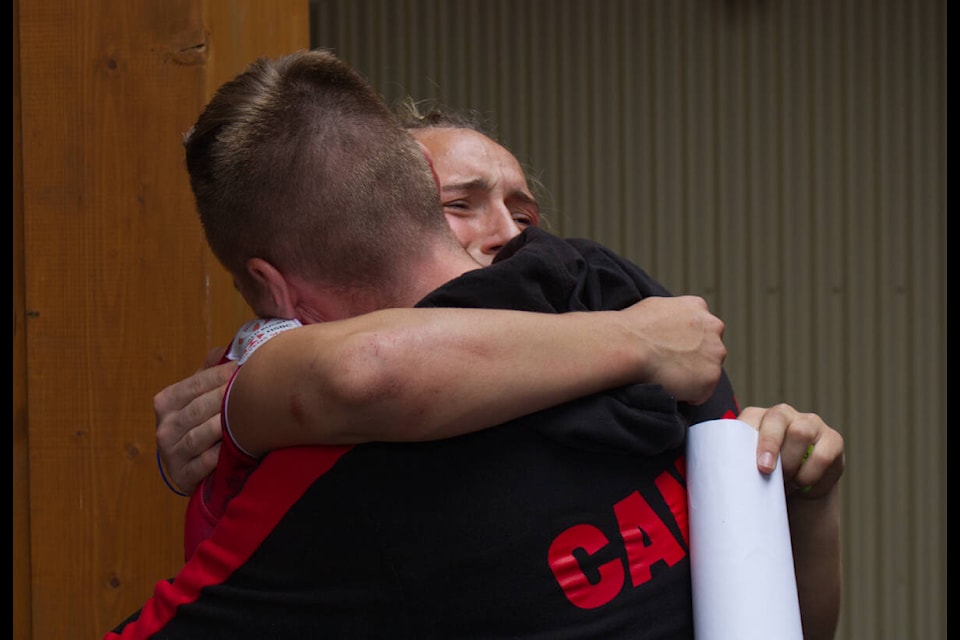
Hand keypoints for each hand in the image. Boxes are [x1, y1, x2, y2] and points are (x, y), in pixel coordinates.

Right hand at [154, 347, 235, 494]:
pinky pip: (203, 463)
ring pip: (199, 435)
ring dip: (223, 425)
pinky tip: (236, 447)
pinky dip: (219, 455)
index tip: (244, 367)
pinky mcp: (182, 476)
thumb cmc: (198, 425)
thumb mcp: (197, 397)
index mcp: (166, 402)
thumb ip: (207, 374)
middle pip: (198, 408)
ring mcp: (171, 453)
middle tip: (254, 389)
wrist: (190, 469)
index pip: (194, 384)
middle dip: (227, 398)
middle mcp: (164, 427)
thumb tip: (222, 350)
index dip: (220, 375)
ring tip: (248, 416)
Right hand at [624, 296, 726, 404]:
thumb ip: (672, 315)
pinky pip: (701, 392)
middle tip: (671, 364)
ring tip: (667, 376)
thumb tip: (668, 325)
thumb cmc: (634, 328)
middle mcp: (713, 327)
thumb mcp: (656, 306)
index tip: (674, 348)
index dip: (687, 340)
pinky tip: (670, 386)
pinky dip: (688, 394)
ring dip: (692, 375)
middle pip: (710, 347)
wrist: (629, 346)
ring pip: (708, 370)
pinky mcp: (711, 377)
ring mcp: (714, 353)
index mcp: (697, 307)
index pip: (701, 327)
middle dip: (695, 357)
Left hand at [738, 403, 844, 638]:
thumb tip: (682, 495)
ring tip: (784, 485)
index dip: (756, 438)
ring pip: (803, 433)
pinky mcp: (832, 441)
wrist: (792, 503)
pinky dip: (815, 472)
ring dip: (794, 463)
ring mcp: (810, 424)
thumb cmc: (756, 487)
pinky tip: (803, 485)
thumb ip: (718, 474)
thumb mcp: (738, 477)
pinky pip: (826, 452)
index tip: (756, 467)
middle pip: (781, 419)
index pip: (753, 417)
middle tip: (766, 474)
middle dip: (774, 447)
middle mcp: (783, 415)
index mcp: (755, 418)